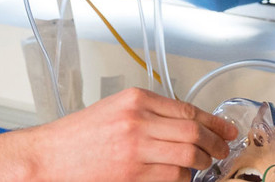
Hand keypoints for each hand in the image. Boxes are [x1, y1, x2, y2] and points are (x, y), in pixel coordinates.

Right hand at [29, 88, 238, 180]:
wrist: (47, 158)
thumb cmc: (75, 137)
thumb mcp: (114, 110)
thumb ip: (150, 113)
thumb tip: (186, 125)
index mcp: (135, 100)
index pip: (188, 110)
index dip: (215, 122)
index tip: (226, 130)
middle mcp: (138, 121)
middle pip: (194, 133)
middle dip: (215, 144)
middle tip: (222, 150)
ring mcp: (136, 149)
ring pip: (187, 157)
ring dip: (199, 164)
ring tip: (201, 165)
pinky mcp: (133, 176)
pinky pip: (171, 178)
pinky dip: (181, 179)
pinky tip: (179, 177)